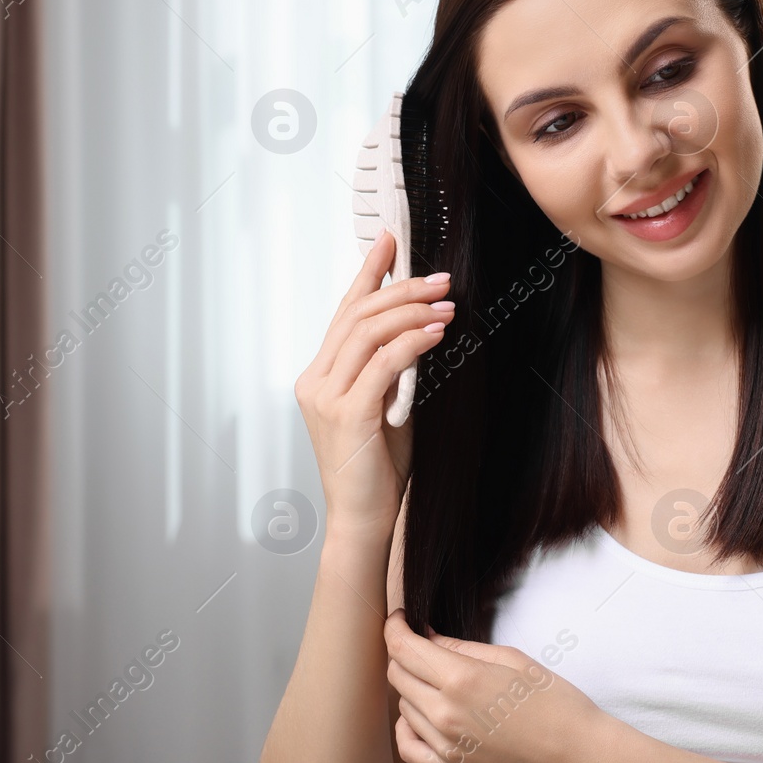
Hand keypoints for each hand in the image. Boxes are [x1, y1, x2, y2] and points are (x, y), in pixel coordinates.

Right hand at [294, 229, 453, 536]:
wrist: (365, 520)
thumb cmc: (378, 469)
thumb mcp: (385, 407)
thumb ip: (391, 369)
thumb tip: (421, 326)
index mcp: (318, 377)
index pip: (344, 313)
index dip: (368, 274)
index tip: (390, 242)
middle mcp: (315, 381)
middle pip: (357, 316)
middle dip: (401, 289)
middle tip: (440, 278)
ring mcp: (326, 397)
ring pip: (367, 333)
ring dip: (411, 311)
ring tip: (446, 303)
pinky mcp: (347, 414)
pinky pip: (382, 364)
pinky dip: (411, 342)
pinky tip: (436, 333)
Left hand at [384, 608, 605, 762]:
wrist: (576, 757)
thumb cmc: (553, 703)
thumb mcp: (511, 659)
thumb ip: (461, 648)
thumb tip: (427, 637)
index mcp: (460, 679)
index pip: (403, 648)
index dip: (395, 627)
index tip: (400, 619)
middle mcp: (444, 714)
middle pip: (397, 675)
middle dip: (404, 653)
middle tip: (422, 646)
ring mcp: (445, 747)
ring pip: (403, 707)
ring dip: (413, 689)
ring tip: (439, 682)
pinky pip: (408, 746)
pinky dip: (408, 727)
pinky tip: (424, 717)